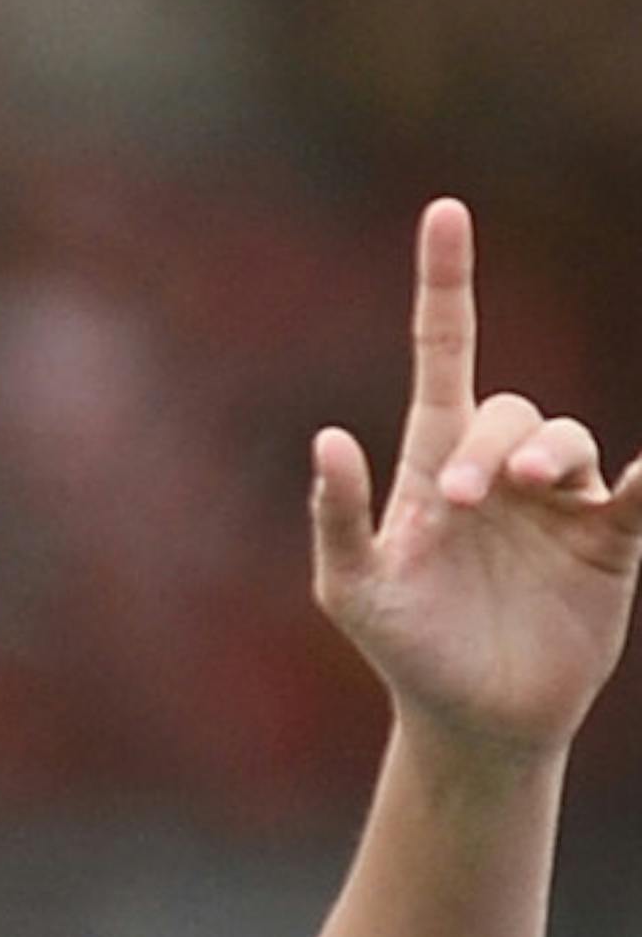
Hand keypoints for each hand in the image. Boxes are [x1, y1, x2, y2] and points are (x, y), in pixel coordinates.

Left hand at [313, 197, 641, 755]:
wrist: (471, 723)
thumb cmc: (407, 652)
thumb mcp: (354, 593)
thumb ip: (336, 519)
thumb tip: (326, 439)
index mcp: (437, 465)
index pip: (444, 355)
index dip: (445, 286)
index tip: (445, 214)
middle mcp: (503, 471)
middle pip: (511, 412)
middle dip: (491, 444)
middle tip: (466, 499)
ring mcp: (561, 503)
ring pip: (569, 440)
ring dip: (550, 454)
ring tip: (526, 490)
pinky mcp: (609, 542)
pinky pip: (639, 494)